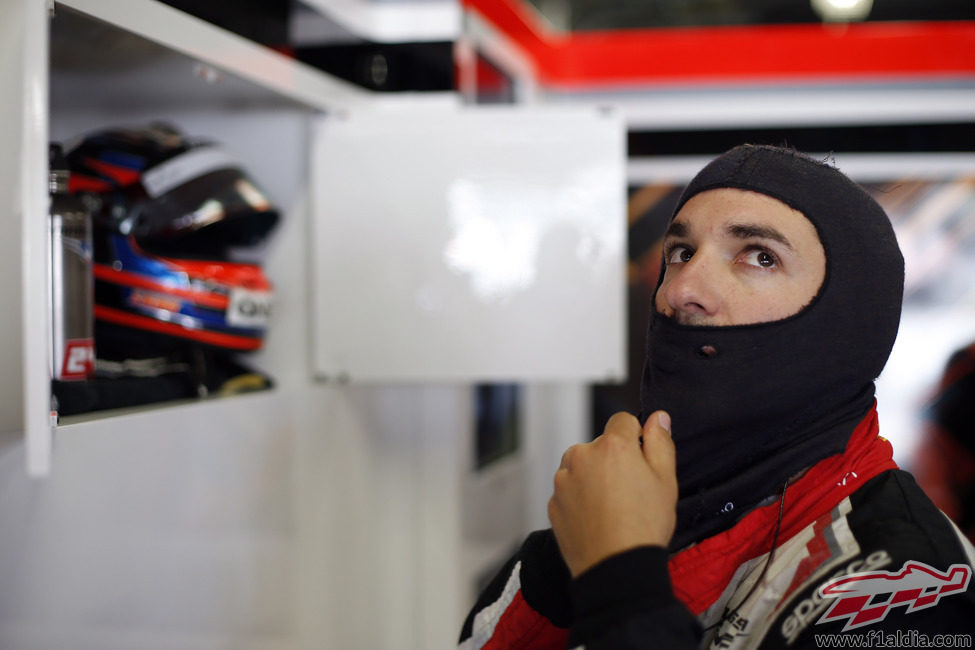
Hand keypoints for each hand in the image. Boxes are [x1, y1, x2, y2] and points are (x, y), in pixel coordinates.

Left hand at [548, 411, 676, 577]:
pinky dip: (580, 500)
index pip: (622, 421)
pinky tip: (597, 519)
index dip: (635, 438)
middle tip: (630, 491)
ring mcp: (563, 480)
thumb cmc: (644, 525)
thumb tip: (658, 418)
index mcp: (611, 445)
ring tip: (613, 508)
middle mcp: (581, 456)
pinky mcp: (553, 503)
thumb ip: (660, 442)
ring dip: (593, 478)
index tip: (641, 460)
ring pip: (581, 468)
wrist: (615, 569)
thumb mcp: (665, 480)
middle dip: (612, 460)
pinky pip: (569, 492)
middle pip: (599, 446)